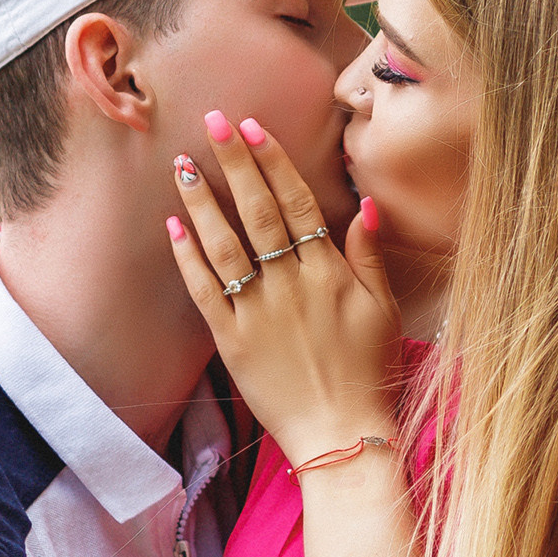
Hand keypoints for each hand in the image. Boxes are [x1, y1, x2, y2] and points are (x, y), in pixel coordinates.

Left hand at [166, 113, 400, 460]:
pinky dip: (188, 257)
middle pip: (257, 211)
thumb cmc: (368, 371)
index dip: (272, 161)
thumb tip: (364, 203)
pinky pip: (204, 291)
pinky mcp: (231, 341)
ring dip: (202, 201)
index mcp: (328, 272)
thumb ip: (369, 254)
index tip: (250, 127)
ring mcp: (257, 312)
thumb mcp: (382, 309)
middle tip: (210, 122)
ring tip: (182, 163)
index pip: (295, 202)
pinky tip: (174, 225)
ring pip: (224, 245)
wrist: (341, 434)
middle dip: (232, 163)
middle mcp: (289, 284)